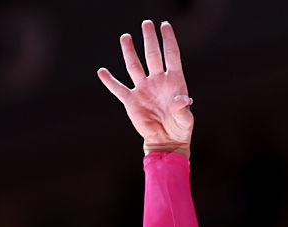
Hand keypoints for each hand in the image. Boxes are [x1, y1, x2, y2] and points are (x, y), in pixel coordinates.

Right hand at [97, 20, 193, 155]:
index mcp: (173, 81)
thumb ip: (183, 109)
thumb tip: (181, 100)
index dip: (168, 40)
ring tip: (126, 37)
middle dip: (149, 40)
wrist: (166, 142)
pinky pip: (118, 89)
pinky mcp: (131, 101)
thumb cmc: (180, 129)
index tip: (165, 25)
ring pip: (134, 66)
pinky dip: (110, 81)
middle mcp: (157, 81)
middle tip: (146, 24)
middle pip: (152, 56)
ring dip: (130, 52)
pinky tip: (102, 72)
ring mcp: (143, 89)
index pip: (171, 56)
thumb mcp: (186, 120)